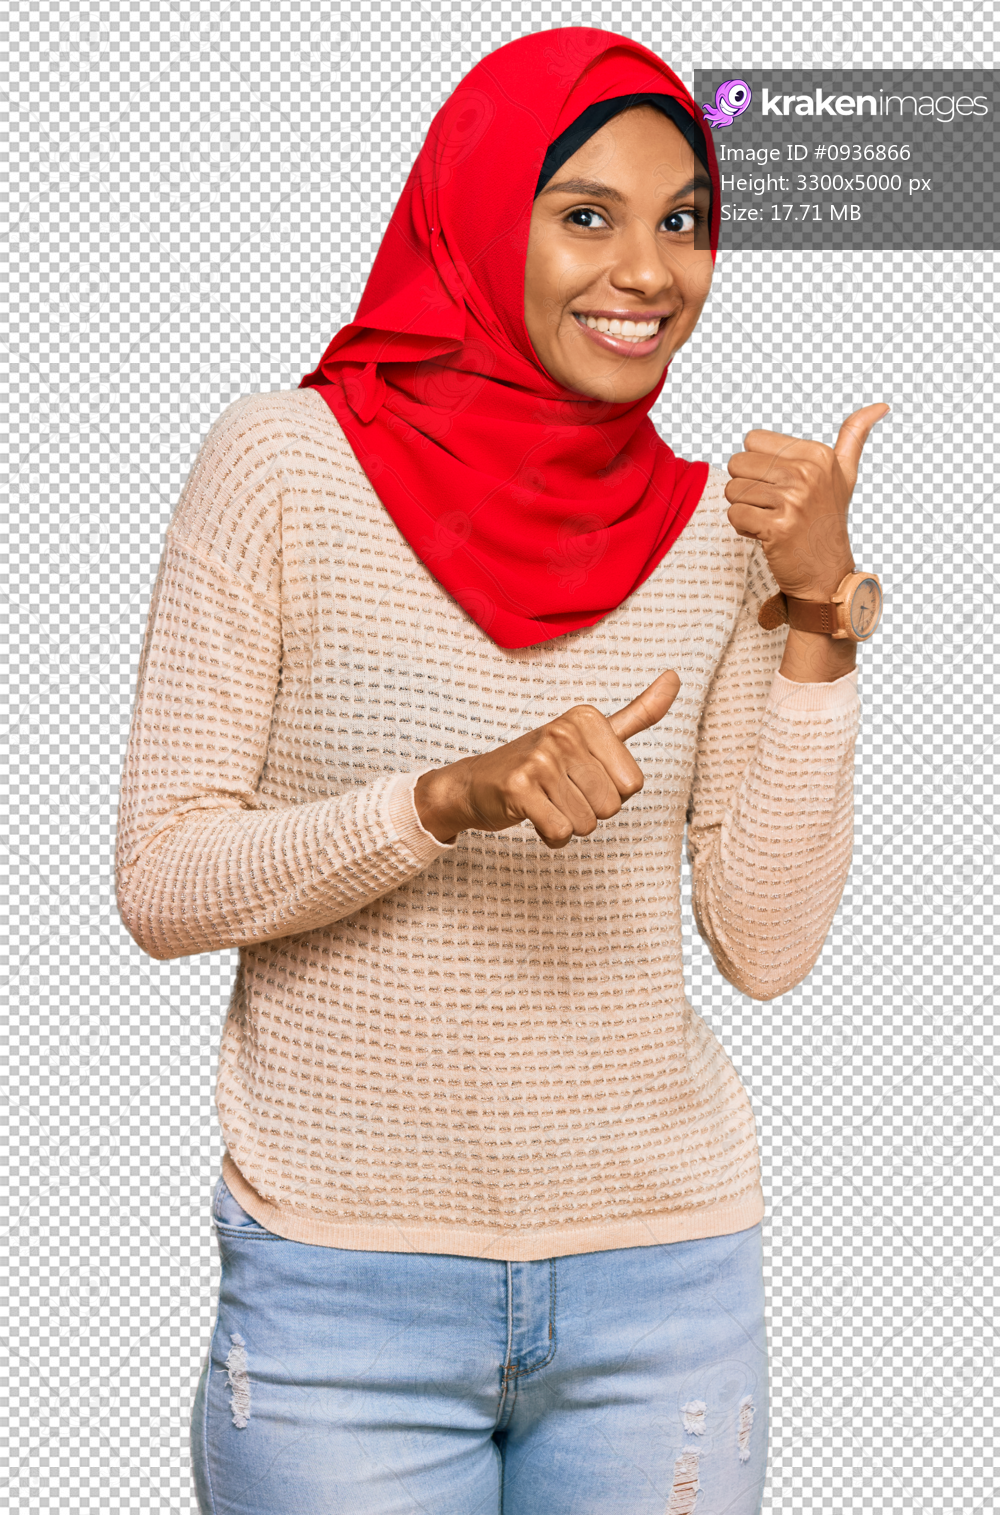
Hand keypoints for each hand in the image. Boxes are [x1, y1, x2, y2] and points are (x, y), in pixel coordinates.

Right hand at [414, 670, 680, 847]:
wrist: (477, 783)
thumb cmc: (540, 763)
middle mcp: (564, 732)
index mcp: (587, 719)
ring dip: (568, 823)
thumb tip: (675, 678)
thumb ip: (637, 713)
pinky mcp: (519, 787)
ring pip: (587, 823)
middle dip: (589, 810)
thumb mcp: (590, 734)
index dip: (609, 791)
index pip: (632, 784)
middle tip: (561, 792)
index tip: (581, 776)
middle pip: (612, 806)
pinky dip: (551, 835)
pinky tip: (535, 816)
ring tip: (546, 802)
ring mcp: (540, 759)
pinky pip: (561, 832)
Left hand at [724, 403, 888, 600]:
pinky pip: (734, 515)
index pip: (752, 440)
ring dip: (746, 509)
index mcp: (818, 454)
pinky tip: (768, 535)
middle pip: (737, 464)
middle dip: (749, 488)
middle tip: (776, 506)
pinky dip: (744, 529)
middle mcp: (807, 473)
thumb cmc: (827, 520)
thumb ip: (854, 436)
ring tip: (772, 520)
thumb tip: (881, 405)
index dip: (759, 466)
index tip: (783, 485)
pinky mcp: (777, 527)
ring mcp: (793, 500)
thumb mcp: (845, 474)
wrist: (827, 572)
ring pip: (733, 490)